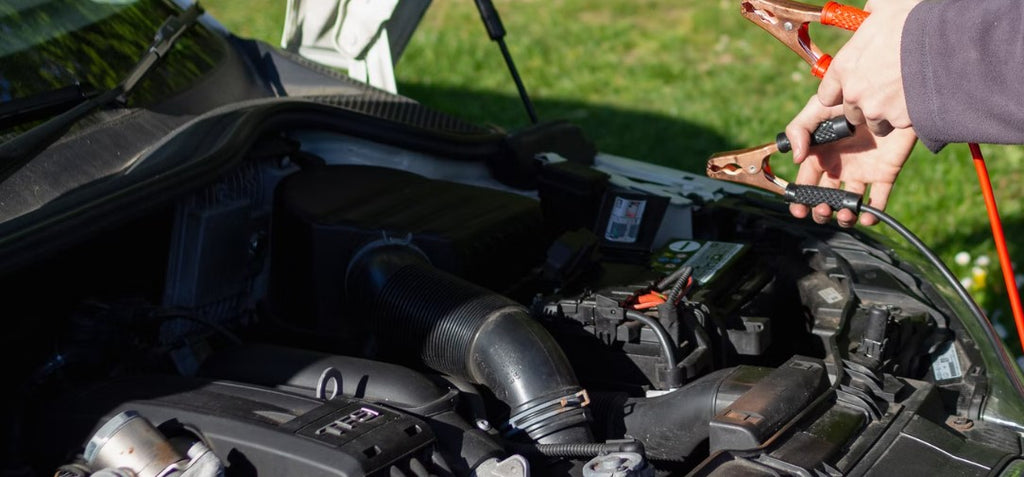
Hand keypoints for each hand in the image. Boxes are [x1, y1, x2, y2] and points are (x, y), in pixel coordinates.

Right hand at [785, 97, 916, 226]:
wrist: (890, 91)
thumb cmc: (851, 95)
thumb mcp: (818, 107)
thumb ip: (799, 130)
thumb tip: (797, 158)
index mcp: (820, 155)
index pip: (805, 183)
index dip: (800, 200)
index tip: (799, 210)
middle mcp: (839, 167)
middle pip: (825, 198)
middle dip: (820, 210)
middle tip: (823, 209)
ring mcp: (862, 171)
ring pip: (849, 203)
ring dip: (844, 215)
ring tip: (845, 212)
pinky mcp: (885, 173)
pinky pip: (879, 199)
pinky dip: (873, 213)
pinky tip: (867, 215)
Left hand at [817, 0, 919, 134]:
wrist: (949, 43)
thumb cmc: (915, 22)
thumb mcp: (884, 9)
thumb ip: (869, 15)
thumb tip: (870, 11)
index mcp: (845, 67)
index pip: (826, 95)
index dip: (838, 93)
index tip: (850, 88)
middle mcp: (855, 92)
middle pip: (851, 112)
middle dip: (864, 104)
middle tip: (882, 90)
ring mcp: (877, 109)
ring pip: (874, 123)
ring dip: (884, 114)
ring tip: (901, 96)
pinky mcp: (900, 120)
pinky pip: (898, 124)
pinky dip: (906, 116)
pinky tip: (916, 99)